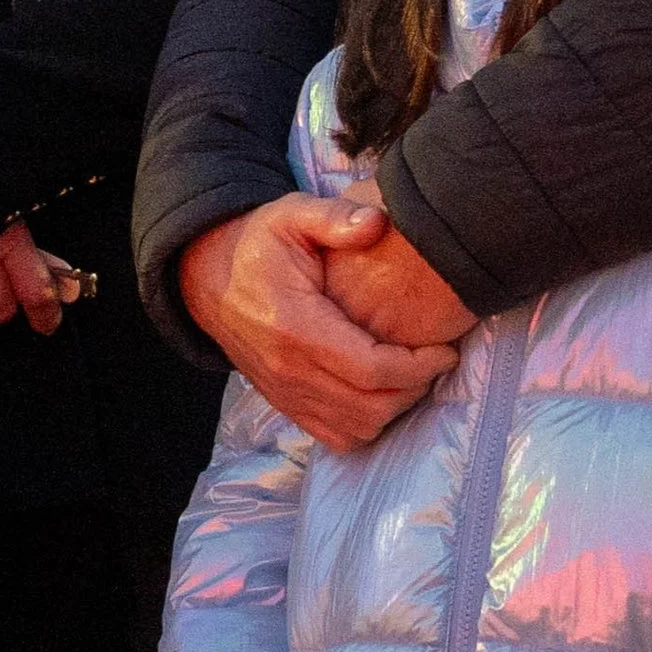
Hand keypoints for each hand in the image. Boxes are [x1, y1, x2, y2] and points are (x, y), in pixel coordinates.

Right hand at [178, 195, 459, 450]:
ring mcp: (285, 394)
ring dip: (395, 408)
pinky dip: (368, 423)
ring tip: (414, 374)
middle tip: (436, 359)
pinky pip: (336, 436)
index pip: (371, 368)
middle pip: (370, 407)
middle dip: (415, 388)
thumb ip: (334, 216)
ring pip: (357, 428)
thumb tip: (376, 223)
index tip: (445, 348)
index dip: (418, 366)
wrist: (207, 278)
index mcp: (295, 327)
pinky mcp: (285, 405)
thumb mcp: (291, 214)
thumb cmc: (258, 244)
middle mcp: (288, 371)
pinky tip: (383, 392)